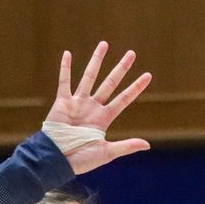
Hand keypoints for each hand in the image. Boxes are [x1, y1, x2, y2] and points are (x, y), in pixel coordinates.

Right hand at [47, 43, 152, 175]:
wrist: (57, 159)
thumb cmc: (80, 159)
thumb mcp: (106, 152)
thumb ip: (125, 146)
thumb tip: (147, 145)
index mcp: (104, 118)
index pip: (124, 99)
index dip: (136, 87)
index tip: (148, 75)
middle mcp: (93, 107)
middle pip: (110, 83)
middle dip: (121, 68)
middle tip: (132, 53)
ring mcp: (78, 103)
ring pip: (89, 77)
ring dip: (97, 60)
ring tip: (104, 44)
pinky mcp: (62, 103)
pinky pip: (64, 82)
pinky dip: (65, 68)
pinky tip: (67, 54)